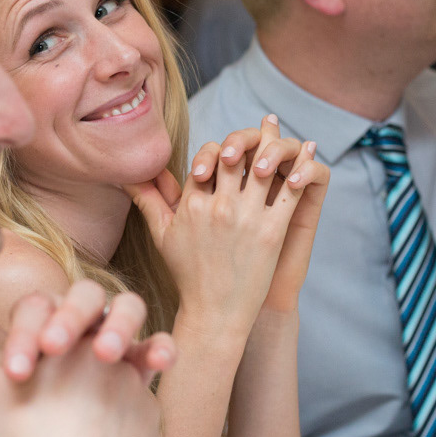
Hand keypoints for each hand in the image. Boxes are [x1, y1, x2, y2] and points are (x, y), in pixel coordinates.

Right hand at [123, 115, 320, 333]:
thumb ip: (148, 201)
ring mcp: (246, 217)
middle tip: (265, 122)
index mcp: (193, 204)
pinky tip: (308, 154)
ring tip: (284, 132)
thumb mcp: (162, 236)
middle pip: (235, 154)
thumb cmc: (188, 276)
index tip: (232, 147)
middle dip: (249, 137)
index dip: (220, 149)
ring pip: (264, 165)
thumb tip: (127, 176)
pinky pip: (290, 190)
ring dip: (276, 144)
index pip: (207, 159)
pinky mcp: (271, 231)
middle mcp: (218, 206)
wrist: (214, 314)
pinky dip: (301, 169)